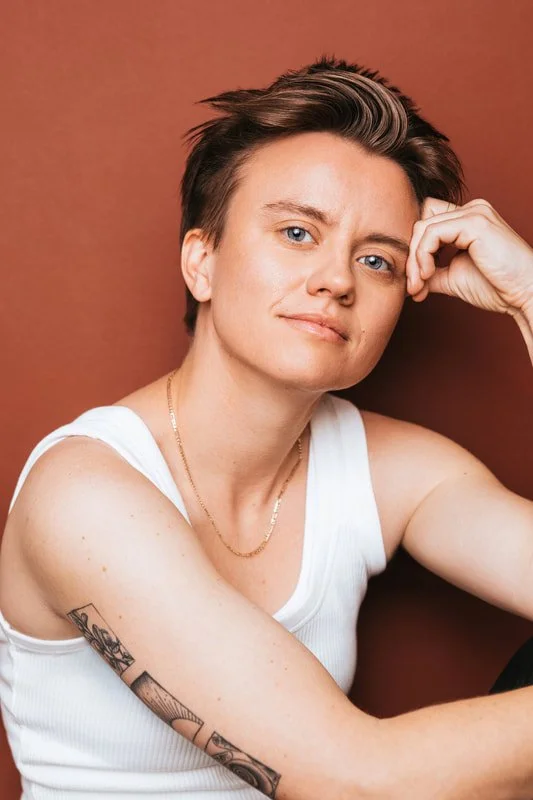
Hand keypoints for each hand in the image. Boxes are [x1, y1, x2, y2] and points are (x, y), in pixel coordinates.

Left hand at [406, 198, 532, 316]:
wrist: (524, 294)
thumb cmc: (496, 286)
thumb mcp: (453, 277)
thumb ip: (431, 272)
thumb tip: (409, 280)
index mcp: (467, 220)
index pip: (425, 219)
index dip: (413, 249)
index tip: (414, 282)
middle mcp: (471, 210)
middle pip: (420, 221)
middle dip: (410, 256)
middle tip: (412, 287)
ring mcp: (474, 213)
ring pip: (422, 228)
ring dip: (414, 261)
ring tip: (419, 285)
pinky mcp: (474, 223)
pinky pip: (432, 233)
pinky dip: (423, 257)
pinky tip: (427, 276)